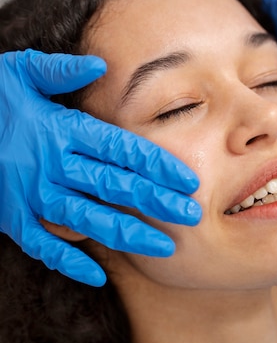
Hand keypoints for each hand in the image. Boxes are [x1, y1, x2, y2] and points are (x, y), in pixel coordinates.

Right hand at [0, 50, 200, 284]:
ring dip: (127, 234)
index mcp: (59, 129)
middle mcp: (50, 165)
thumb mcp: (19, 72)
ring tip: (164, 247)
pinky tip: (99, 276)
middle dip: (155, 201)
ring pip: (87, 219)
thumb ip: (59, 70)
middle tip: (192, 215)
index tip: (187, 178)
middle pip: (112, 185)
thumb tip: (99, 66)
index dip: (156, 163)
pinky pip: (42, 246)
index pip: (119, 147)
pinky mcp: (11, 219)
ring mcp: (30, 195)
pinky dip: (68, 262)